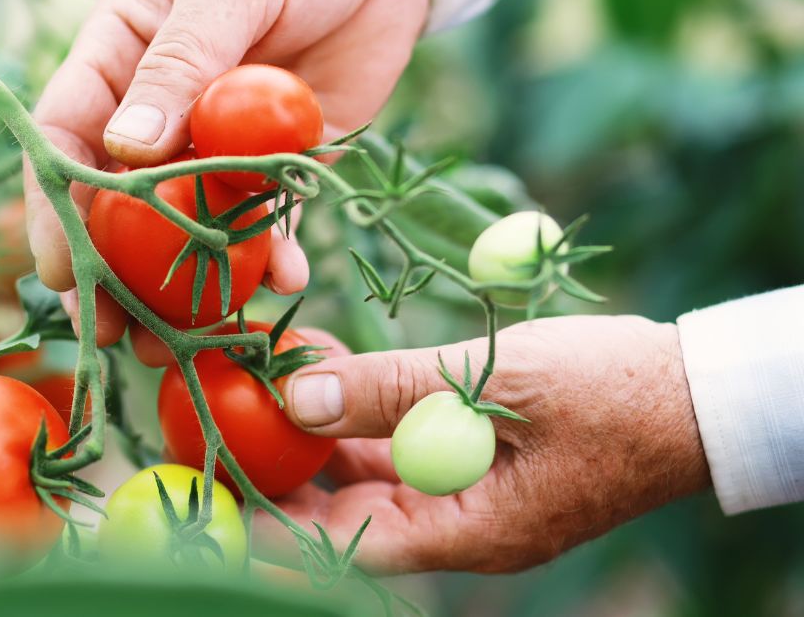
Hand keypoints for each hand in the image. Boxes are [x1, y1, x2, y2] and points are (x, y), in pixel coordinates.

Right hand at [23, 0, 430, 363]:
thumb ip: (178, 64)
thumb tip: (123, 149)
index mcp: (118, 55)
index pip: (66, 135)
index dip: (56, 205)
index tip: (62, 268)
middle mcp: (158, 110)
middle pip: (119, 201)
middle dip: (113, 270)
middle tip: (115, 330)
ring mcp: (216, 143)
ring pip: (189, 224)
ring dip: (184, 284)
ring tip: (182, 340)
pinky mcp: (277, 163)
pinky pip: (268, 218)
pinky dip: (275, 254)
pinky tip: (286, 281)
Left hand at [256, 315, 710, 572]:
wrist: (693, 391)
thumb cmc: (612, 392)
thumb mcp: (495, 380)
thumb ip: (392, 387)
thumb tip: (298, 396)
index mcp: (469, 531)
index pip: (349, 549)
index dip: (277, 531)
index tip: (216, 507)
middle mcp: (458, 523)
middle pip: (348, 509)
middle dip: (287, 470)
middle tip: (221, 427)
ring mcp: (466, 491)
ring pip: (368, 468)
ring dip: (319, 423)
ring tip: (264, 374)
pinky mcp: (473, 457)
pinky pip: (401, 439)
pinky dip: (363, 404)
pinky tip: (324, 360)